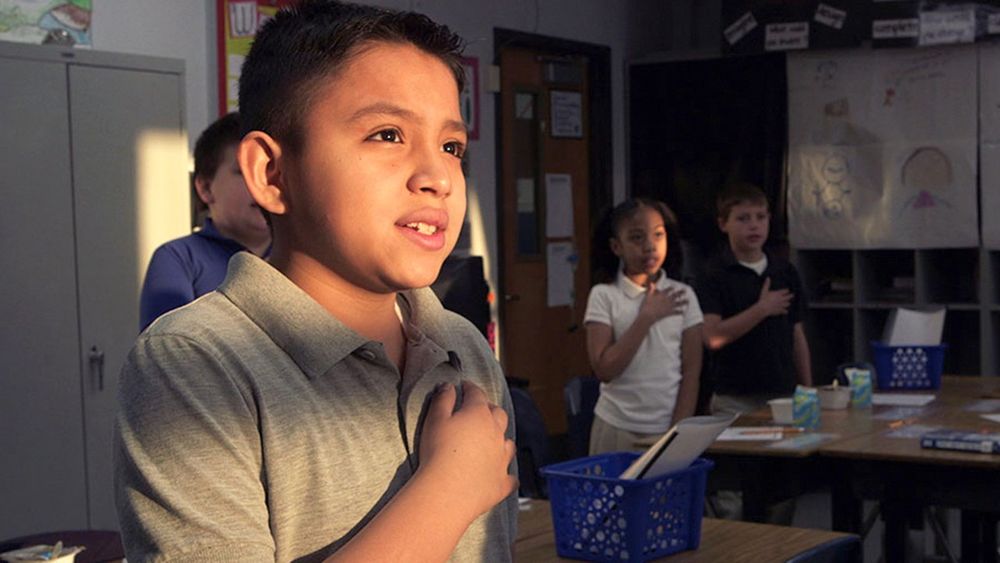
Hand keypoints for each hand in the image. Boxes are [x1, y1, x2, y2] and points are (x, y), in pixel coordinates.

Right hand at [418, 381, 516, 523]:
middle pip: (498, 415)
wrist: (447, 490)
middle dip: (490, 410)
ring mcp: (502, 458)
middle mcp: (496, 433)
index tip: (465, 386)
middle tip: (479, 411)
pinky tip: (502, 475)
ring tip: (491, 441)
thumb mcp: (435, 420)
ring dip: (501, 440)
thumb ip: (443, 400)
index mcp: (479, 415)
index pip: (477, 394)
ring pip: (508, 444)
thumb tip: (449, 386)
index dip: (470, 388)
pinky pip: (510, 477)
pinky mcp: (502, 482)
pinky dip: (506, 474)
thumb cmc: (438, 451)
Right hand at [638, 284, 686, 323]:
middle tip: (685, 291)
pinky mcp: (669, 313)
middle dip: (680, 293)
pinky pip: (676, 312)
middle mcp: (667, 300)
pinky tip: (683, 312)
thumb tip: (652, 283)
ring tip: (688, 301)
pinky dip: (680, 312)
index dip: (671, 288)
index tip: (674, 287)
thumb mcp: (647, 296)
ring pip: (678, 303)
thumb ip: (650, 289)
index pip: (668, 290)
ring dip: (683, 302)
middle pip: (675, 295)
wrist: (648, 316)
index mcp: (662, 295)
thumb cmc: (646, 306)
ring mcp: (669, 306)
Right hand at [756, 277, 792, 315]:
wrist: (763, 308)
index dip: (786, 291)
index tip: (788, 290)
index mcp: (778, 294)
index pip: (785, 291)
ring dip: (788, 303)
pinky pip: (785, 311)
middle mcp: (781, 299)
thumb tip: (768, 278)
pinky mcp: (780, 310)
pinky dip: (785, 311)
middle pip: (788, 297)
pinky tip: (786, 311)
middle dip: (790, 296)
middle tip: (792, 295)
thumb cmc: (763, 299)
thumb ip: (767, 284)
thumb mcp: (764, 290)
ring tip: (788, 303)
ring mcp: (781, 305)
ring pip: (787, 304)